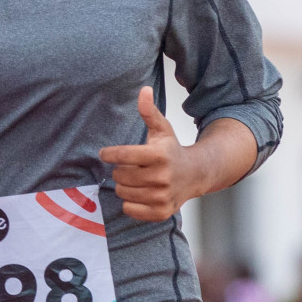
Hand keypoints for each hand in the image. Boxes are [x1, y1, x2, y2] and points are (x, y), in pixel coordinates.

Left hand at [100, 87, 203, 221]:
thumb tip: (144, 90)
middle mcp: (162, 177)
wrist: (196, 175)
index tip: (105, 154)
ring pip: (122, 192)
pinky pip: (129, 209)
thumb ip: (149, 111)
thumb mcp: (162, 129)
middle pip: (119, 175)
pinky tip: (142, 193)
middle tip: (132, 167)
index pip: (121, 156)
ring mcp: (162, 196)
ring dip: (125, 186)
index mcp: (159, 155)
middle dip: (121, 170)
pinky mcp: (161, 212)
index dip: (109, 154)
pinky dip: (130, 203)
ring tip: (138, 179)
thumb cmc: (172, 150)